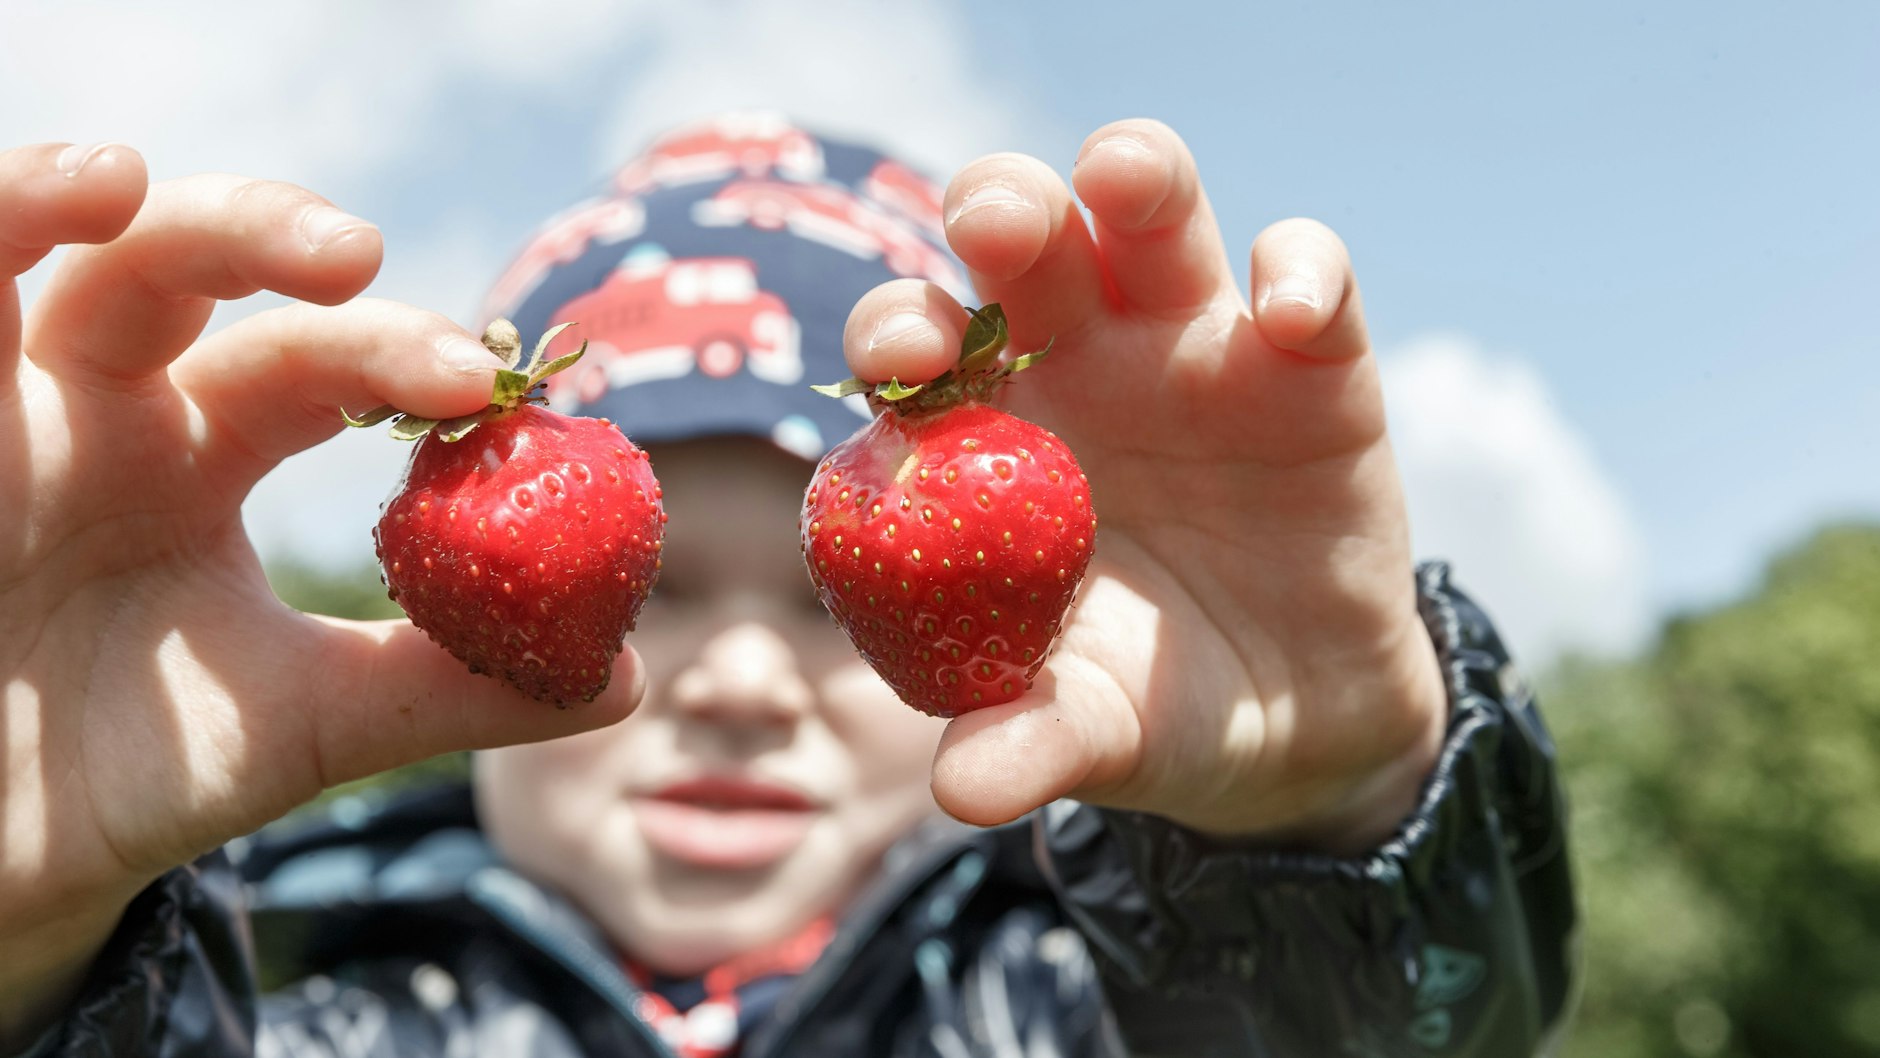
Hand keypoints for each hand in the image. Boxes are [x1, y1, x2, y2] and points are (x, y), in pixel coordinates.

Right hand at [0, 142, 641, 1043]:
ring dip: (86, 200)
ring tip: (136, 179)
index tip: (483, 385)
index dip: (395, 355)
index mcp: (210, 450)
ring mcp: (15, 410)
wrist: (8, 859)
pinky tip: (73, 194)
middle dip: (268, 238)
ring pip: (59, 258)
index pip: (315, 363)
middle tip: (357, 259)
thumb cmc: (144, 770)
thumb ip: (449, 689)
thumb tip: (622, 679)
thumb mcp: (308, 726)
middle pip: (191, 268)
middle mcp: (116, 405)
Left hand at [844, 120, 1445, 851]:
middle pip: (1028, 243)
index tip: (896, 362)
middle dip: (1006, 208)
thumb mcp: (1092, 729)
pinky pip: (1312, 280)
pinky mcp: (1314, 364)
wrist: (1299, 727)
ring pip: (1154, 219)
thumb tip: (958, 789)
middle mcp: (1082, 362)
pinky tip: (1287, 311)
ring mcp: (1196, 348)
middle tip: (995, 221)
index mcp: (993, 435)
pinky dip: (1302, 272)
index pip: (925, 352)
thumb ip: (1028, 738)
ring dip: (1137, 177)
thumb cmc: (1151, 705)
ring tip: (1121, 172)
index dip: (901, 336)